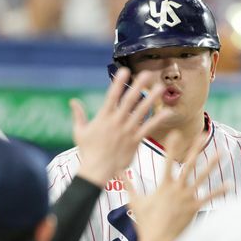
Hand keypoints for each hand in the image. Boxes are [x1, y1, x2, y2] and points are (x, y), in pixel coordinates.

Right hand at [73, 67, 167, 186]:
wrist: (97, 170)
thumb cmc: (87, 152)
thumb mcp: (79, 132)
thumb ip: (78, 115)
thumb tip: (73, 101)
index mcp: (103, 117)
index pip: (112, 96)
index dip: (118, 82)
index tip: (124, 71)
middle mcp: (117, 121)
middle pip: (129, 100)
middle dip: (138, 86)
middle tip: (146, 74)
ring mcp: (127, 130)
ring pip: (141, 111)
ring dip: (152, 98)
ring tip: (160, 87)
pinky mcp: (135, 140)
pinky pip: (149, 128)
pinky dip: (158, 120)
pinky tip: (167, 112)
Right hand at [126, 131, 227, 240]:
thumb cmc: (145, 223)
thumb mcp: (135, 202)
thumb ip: (128, 186)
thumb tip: (116, 173)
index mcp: (164, 185)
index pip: (167, 161)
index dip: (171, 146)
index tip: (175, 133)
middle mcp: (177, 188)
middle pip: (188, 164)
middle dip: (195, 148)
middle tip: (201, 135)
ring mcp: (187, 198)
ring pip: (202, 177)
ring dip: (211, 164)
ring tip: (221, 153)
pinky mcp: (195, 208)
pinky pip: (209, 197)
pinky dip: (219, 191)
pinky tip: (229, 184)